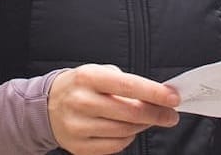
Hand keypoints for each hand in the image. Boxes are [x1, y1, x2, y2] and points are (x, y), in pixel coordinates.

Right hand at [48, 64, 179, 154]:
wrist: (47, 105)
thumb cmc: (81, 86)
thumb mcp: (98, 73)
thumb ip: (126, 82)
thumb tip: (157, 96)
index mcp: (88, 78)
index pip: (128, 85)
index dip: (154, 93)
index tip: (173, 98)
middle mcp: (82, 101)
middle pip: (130, 112)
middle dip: (156, 114)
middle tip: (171, 115)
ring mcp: (79, 126)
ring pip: (125, 131)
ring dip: (143, 126)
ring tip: (148, 119)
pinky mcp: (79, 147)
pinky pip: (115, 146)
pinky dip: (128, 138)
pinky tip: (129, 129)